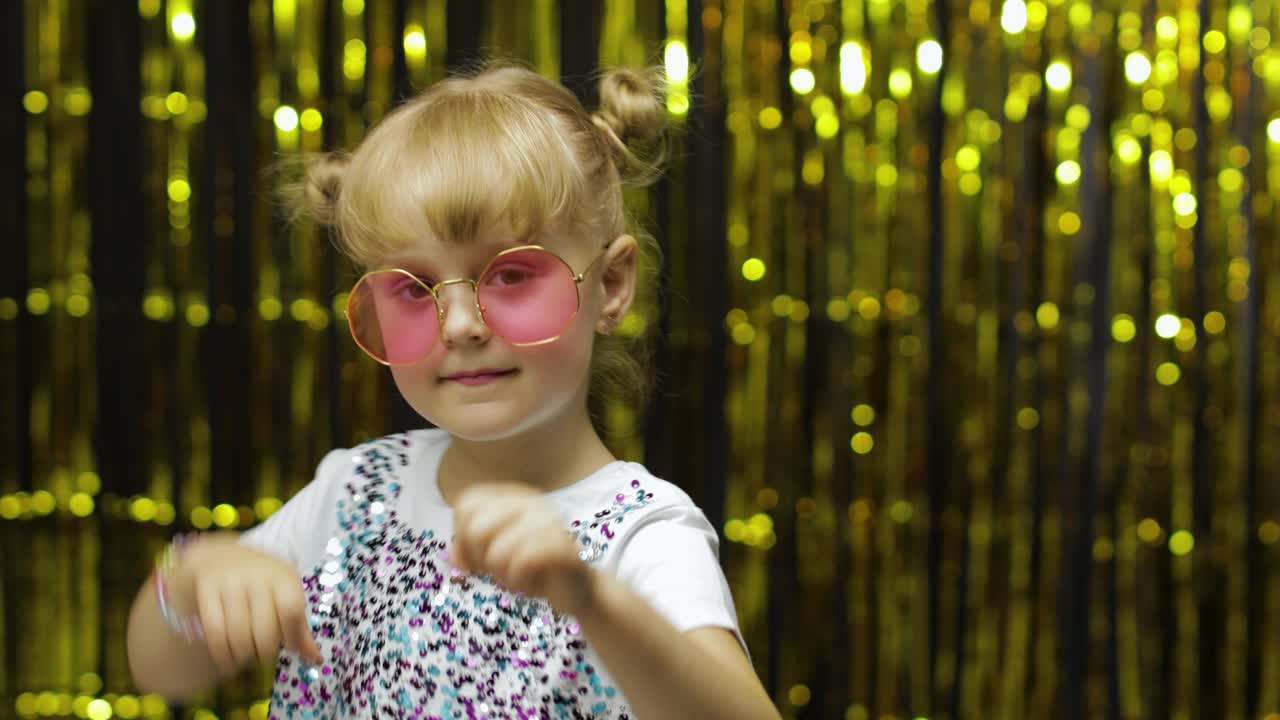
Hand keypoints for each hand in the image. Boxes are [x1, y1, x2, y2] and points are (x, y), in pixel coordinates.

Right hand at [170, 534, 323, 673]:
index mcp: (283, 576)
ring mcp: (231, 580)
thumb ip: (298, 627)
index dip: (291, 635)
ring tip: (244, 661)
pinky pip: (214, 630)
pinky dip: (221, 652)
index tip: (288, 647)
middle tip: (261, 657)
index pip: (291, 609)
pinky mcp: (207, 587)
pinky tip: (226, 661)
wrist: (219, 556)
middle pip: (263, 628)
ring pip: (237, 633)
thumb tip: (316, 658)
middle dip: (264, 651)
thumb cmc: (260, 583)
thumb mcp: (284, 596)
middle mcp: (258, 575)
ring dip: (241, 656)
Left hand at [450, 483, 595, 615]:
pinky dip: (520, 581)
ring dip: (503, 575)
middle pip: (476, 527)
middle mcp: (530, 501)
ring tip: (520, 575)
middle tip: (502, 567)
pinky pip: (521, 562)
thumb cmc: (531, 568)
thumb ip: (467, 548)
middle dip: (481, 558)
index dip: (462, 536)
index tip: (479, 556)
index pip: (466, 504)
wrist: (575, 590)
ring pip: (497, 551)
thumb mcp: (490, 557)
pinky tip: (532, 582)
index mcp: (512, 495)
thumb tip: (454, 556)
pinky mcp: (561, 546)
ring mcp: (548, 521)